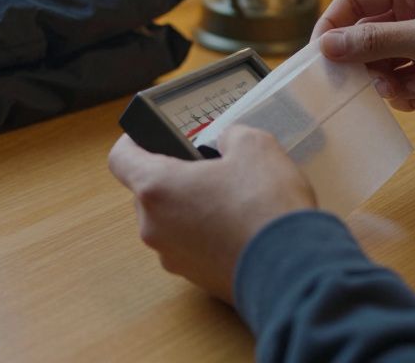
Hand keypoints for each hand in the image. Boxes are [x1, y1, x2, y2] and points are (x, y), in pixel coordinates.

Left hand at [107, 127, 316, 302]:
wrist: (294, 270)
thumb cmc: (266, 208)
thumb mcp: (254, 146)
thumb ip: (230, 135)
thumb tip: (226, 143)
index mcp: (157, 188)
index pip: (120, 159)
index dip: (133, 142)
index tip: (147, 138)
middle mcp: (155, 227)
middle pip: (147, 193)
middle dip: (173, 177)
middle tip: (206, 167)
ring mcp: (173, 258)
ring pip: (170, 222)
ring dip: (191, 209)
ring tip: (231, 199)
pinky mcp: (196, 280)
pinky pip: (192, 248)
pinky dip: (207, 236)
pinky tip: (240, 228)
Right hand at [312, 0, 414, 117]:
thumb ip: (375, 41)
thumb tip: (327, 45)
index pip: (355, 1)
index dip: (334, 26)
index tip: (320, 56)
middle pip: (364, 35)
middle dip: (362, 61)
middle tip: (361, 83)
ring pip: (380, 63)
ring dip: (386, 82)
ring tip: (406, 91)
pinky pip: (400, 83)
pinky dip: (405, 94)